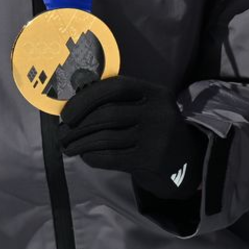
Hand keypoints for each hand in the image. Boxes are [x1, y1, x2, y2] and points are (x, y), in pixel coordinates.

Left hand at [58, 75, 206, 200]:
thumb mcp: (147, 108)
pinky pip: (110, 157)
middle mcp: (157, 111)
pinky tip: (85, 156)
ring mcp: (155, 137)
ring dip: (80, 143)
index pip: (116, 86)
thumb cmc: (155, 129)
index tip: (67, 112)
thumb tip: (76, 104)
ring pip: (106, 138)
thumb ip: (121, 101)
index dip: (88, 97)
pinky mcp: (150, 160)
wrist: (186, 161)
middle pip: (108, 114)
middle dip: (79, 125)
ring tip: (67, 146)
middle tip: (62, 133)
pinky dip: (92, 157)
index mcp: (155, 92)